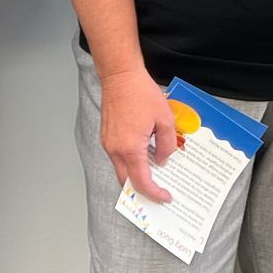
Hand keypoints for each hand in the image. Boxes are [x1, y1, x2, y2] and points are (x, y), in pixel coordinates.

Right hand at [100, 66, 176, 203]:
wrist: (120, 76)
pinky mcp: (106, 136)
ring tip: (153, 174)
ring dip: (135, 175)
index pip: (141, 182)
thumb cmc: (141, 93)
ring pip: (121, 169)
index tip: (165, 197)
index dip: (154, 193)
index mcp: (131, 148)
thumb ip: (166, 145)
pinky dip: (129, 162)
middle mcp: (116, 149)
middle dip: (142, 191)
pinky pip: (117, 157)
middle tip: (158, 192)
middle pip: (126, 181)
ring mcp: (108, 143)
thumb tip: (163, 160)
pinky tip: (143, 157)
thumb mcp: (165, 119)